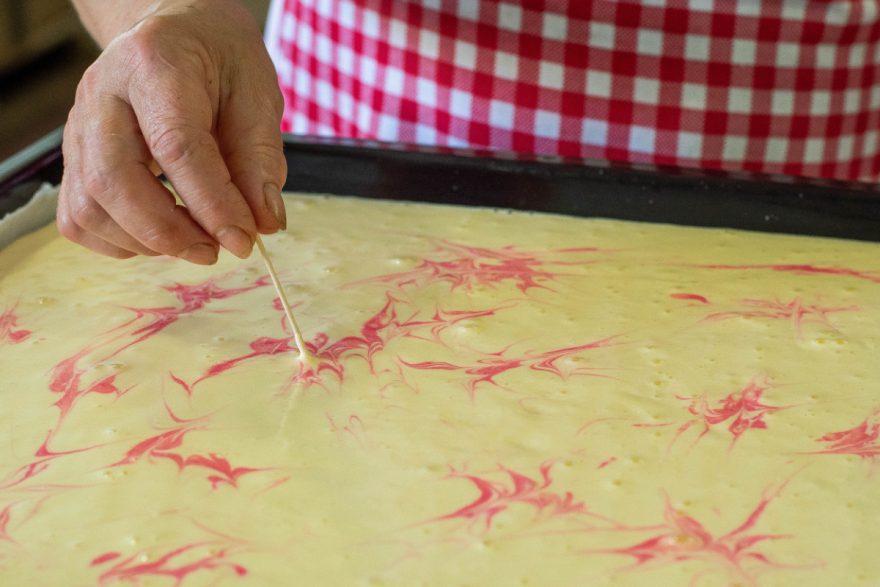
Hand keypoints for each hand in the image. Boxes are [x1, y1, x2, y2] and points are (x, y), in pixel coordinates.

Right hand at [59, 0, 286, 263]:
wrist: (179, 35)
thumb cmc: (221, 61)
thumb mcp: (258, 96)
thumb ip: (260, 161)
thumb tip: (263, 224)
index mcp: (156, 64)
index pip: (176, 147)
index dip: (211, 204)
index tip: (244, 240)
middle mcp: (103, 92)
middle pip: (114, 180)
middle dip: (169, 232)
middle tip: (215, 251)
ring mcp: (79, 125)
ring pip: (89, 205)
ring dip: (145, 242)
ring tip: (195, 242)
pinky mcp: (74, 154)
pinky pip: (77, 216)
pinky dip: (119, 241)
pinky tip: (161, 236)